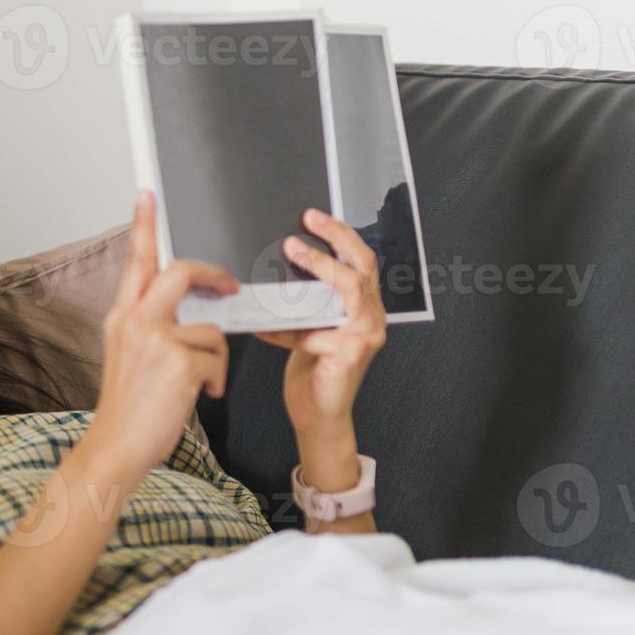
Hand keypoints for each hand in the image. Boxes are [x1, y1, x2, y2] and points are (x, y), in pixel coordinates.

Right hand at [84, 190, 239, 476]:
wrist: (117, 446)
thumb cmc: (128, 407)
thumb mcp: (129, 355)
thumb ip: (152, 326)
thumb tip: (193, 311)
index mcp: (122, 316)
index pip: (136, 260)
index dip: (143, 225)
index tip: (147, 195)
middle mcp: (135, 320)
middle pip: (180, 271)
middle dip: (213, 274)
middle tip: (228, 284)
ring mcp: (156, 339)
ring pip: (209, 327)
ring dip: (215, 357)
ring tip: (201, 382)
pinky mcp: (179, 362)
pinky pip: (216, 357)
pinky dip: (216, 378)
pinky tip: (201, 395)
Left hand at [254, 207, 387, 456]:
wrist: (317, 416)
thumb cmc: (314, 373)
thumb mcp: (308, 328)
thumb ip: (304, 304)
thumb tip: (275, 275)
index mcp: (364, 308)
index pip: (361, 261)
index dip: (340, 236)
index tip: (313, 218)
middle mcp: (372, 318)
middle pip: (362, 264)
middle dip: (335, 237)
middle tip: (307, 221)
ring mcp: (366, 335)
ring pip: (347, 286)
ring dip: (318, 265)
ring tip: (291, 251)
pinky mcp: (350, 353)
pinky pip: (314, 327)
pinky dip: (284, 326)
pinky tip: (263, 326)